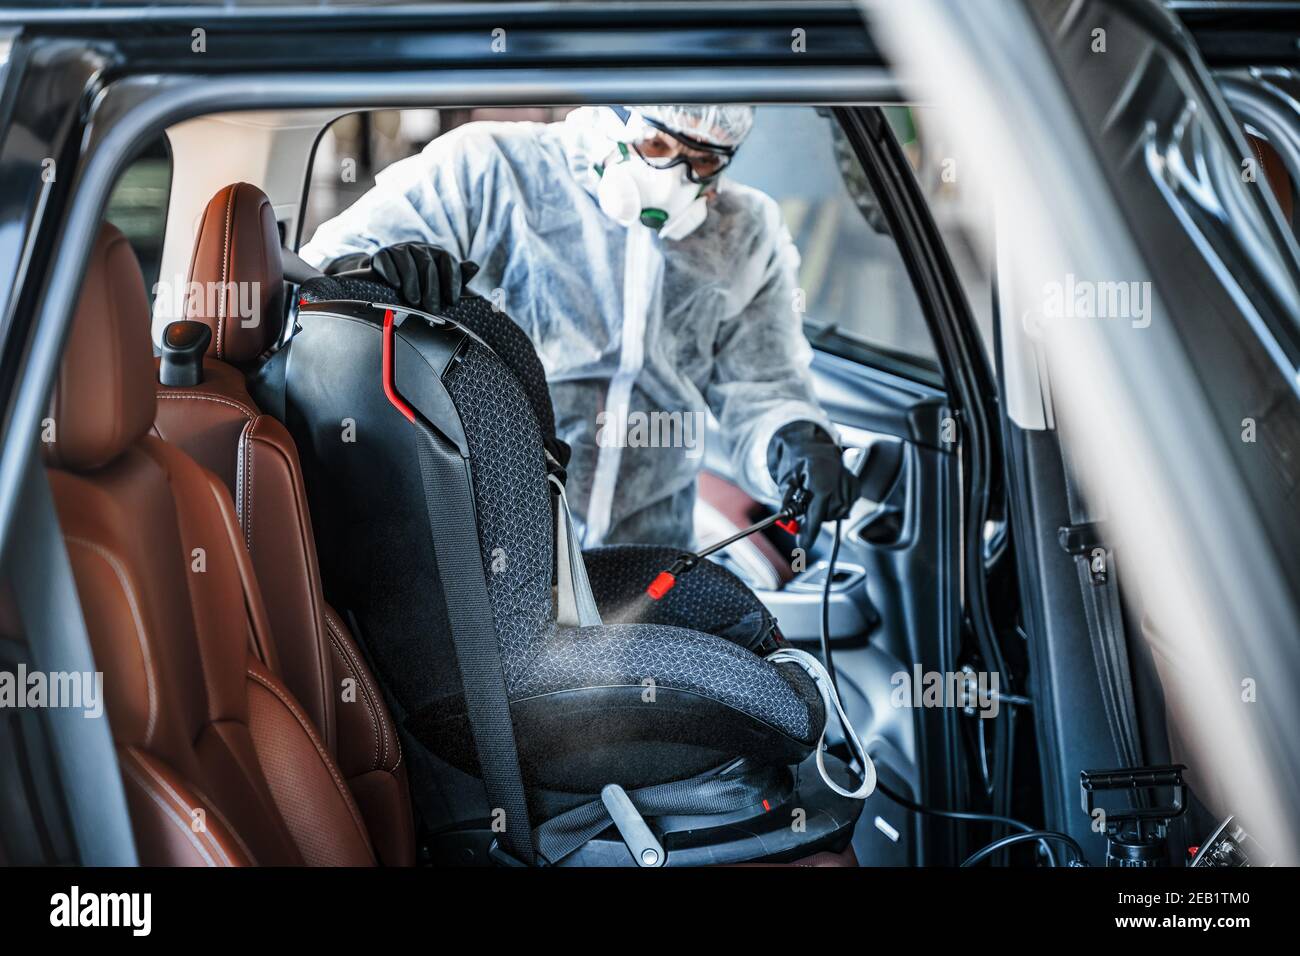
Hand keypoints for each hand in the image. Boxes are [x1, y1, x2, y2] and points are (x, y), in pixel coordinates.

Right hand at [367, 242, 478, 313]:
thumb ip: (458, 277)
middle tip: (433, 310)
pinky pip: (387, 261)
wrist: (386, 280)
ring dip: (412, 284)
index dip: (452, 281)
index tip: (453, 301)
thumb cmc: (419, 284)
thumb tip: (475, 266)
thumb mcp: (440, 283)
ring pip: (407, 263)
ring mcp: (400, 249)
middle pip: (428, 264)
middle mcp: (419, 248)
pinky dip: (392, 274)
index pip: (448, 260)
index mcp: (436, 253)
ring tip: (415, 302)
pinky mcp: (382, 254)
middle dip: (432, 289)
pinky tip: (396, 286)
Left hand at [767, 421, 856, 550]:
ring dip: (824, 512)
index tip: (803, 545)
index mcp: (821, 480)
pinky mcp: (856, 487)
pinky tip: (826, 495)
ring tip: (814, 497)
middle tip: (803, 508)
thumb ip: (788, 503)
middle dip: (814, 517)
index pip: (817, 514)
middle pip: (827, 516)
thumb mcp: (786, 481)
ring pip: (837, 514)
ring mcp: (850, 484)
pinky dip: (834, 506)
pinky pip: (845, 508)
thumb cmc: (798, 463)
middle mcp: (839, 482)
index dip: (809, 532)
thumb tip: (790, 523)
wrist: (813, 447)